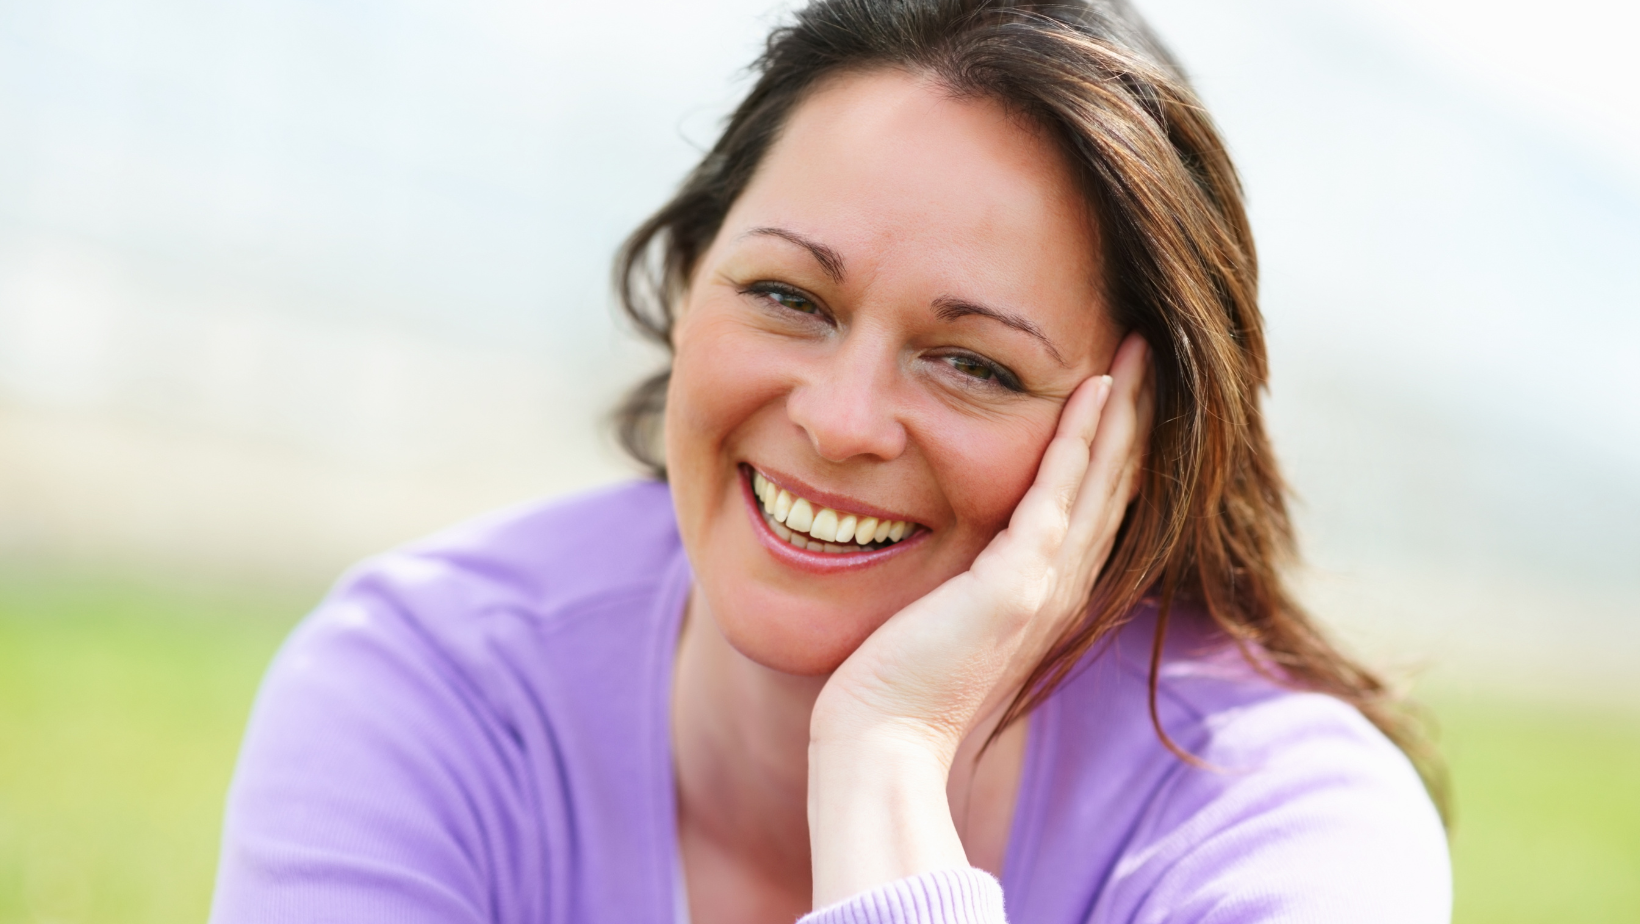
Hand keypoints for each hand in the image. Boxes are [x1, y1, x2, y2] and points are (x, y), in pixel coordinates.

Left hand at [807, 332, 1152, 905]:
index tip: (1124, 383)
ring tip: (1141, 349)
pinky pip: (1060, 490)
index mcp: (1048, 591)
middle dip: (1136, 412)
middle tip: (1151, 348)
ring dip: (1124, 409)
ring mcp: (1047, 584)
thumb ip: (968, 572)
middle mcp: (1063, 585)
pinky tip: (1094, 388)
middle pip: (1117, 480)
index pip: (1095, 500)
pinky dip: (1082, 437)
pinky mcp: (1017, 582)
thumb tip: (957, 539)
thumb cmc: (899, 680)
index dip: (1116, 442)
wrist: (884, 738)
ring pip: (1103, 476)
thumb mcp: (948, 611)